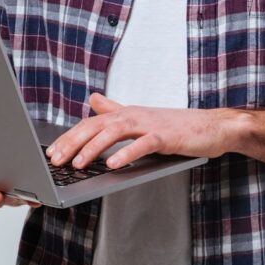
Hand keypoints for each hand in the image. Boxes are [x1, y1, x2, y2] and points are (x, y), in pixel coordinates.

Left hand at [44, 93, 241, 170]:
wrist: (212, 127)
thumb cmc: (177, 126)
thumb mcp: (141, 117)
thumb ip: (115, 109)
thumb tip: (93, 99)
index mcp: (126, 113)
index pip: (91, 123)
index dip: (70, 136)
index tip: (52, 152)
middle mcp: (135, 115)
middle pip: (97, 125)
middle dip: (73, 142)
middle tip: (55, 159)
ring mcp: (150, 124)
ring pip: (115, 132)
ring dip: (94, 147)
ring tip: (78, 163)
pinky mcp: (166, 136)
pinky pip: (143, 144)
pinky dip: (126, 153)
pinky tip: (113, 165)